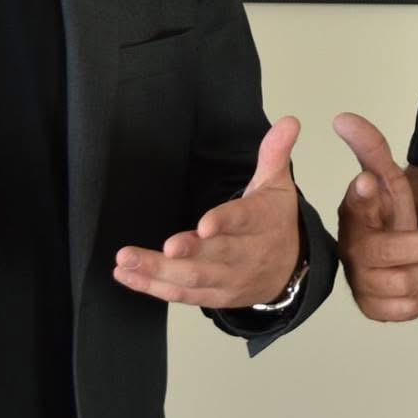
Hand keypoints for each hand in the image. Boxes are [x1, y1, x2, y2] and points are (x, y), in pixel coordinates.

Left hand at [113, 115, 302, 307]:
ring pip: (193, 280)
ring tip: (126, 260)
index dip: (224, 223)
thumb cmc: (275, 221)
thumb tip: (289, 121)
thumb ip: (275, 153)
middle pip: (215, 256)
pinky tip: (126, 275)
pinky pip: (181, 295)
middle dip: (188, 253)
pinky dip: (152, 287)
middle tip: (162, 248)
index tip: (204, 225)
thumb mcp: (278, 184)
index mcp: (262, 222)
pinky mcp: (214, 297)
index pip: (244, 221)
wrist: (291, 270)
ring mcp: (229, 279)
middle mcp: (246, 255)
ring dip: (158, 272)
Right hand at [333, 112, 417, 321]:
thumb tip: (344, 118)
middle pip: (395, 250)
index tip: (369, 181)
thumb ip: (371, 148)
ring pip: (408, 280)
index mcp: (355, 213)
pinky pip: (410, 308)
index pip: (356, 202)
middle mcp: (352, 248)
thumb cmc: (387, 215)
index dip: (363, 195)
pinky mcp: (372, 309)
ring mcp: (360, 281)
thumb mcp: (386, 180)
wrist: (388, 259)